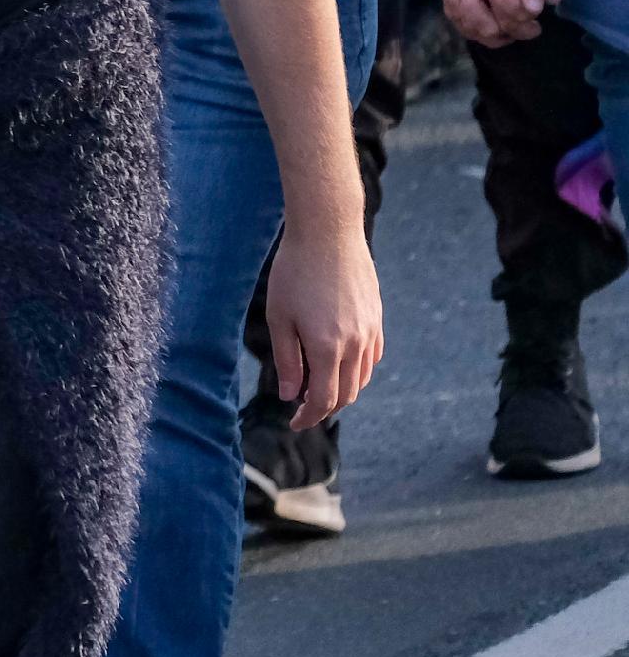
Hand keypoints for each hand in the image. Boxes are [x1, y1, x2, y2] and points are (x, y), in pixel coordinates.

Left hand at [262, 222, 384, 429]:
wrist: (328, 233)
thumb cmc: (294, 271)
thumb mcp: (279, 316)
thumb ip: (286, 360)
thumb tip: (290, 395)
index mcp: (327, 347)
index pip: (324, 400)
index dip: (309, 417)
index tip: (294, 423)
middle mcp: (355, 345)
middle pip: (346, 394)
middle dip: (325, 408)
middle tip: (303, 409)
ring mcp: (371, 331)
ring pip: (362, 378)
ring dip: (342, 390)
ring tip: (318, 388)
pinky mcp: (377, 318)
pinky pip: (372, 357)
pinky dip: (357, 370)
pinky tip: (340, 365)